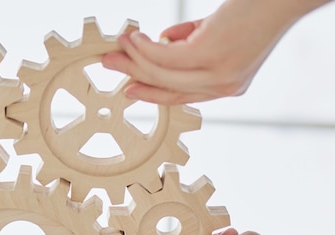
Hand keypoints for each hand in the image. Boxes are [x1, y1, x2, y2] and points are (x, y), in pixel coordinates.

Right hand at [102, 0, 330, 103]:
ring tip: (118, 43)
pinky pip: (165, 56)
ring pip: (162, 72)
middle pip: (166, 86)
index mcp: (226, 87)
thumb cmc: (253, 12)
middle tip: (109, 62)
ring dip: (135, 56)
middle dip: (133, 73)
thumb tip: (163, 40)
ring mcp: (217, 74)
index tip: (128, 85)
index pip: (180, 95)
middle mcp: (223, 87)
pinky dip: (145, 46)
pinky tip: (135, 37)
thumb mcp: (218, 33)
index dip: (150, 91)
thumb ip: (192, 42)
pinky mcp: (210, 56)